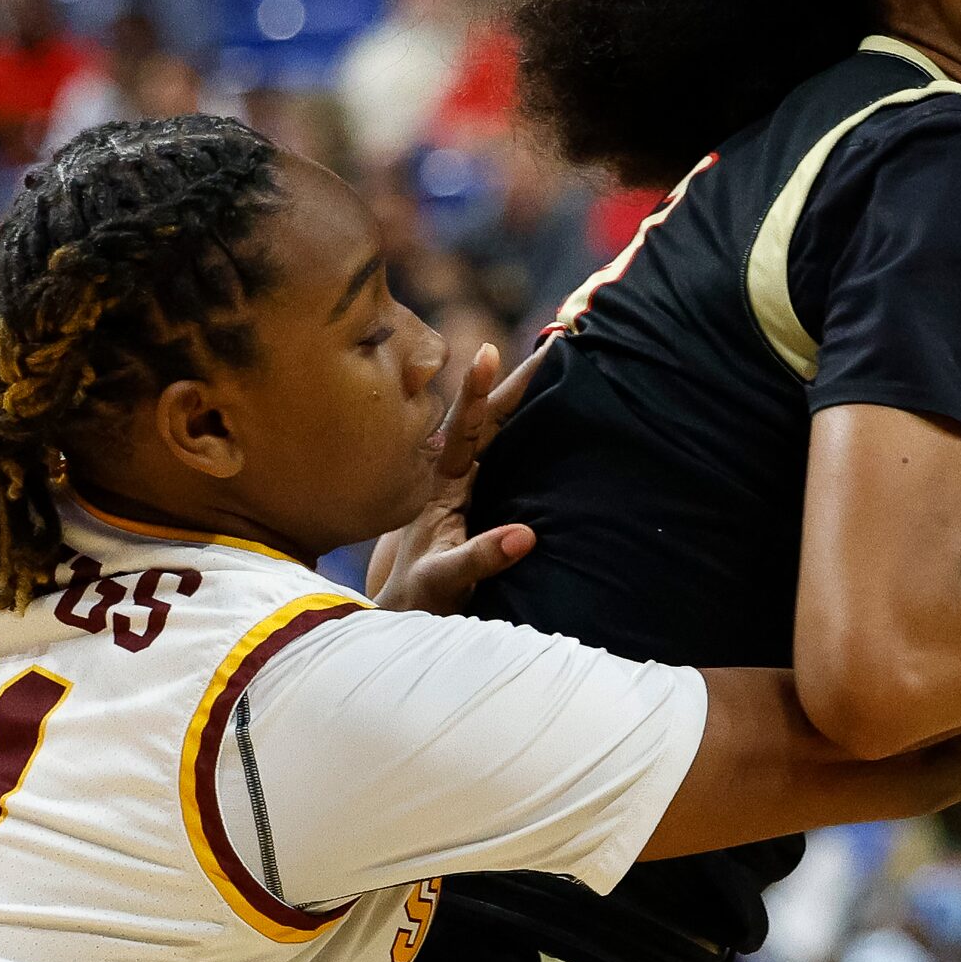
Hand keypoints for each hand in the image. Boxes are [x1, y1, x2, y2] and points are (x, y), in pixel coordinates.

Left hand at [367, 341, 542, 615]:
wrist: (405, 614)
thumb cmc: (419, 599)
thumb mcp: (444, 580)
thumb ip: (480, 557)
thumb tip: (527, 534)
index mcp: (440, 486)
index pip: (462, 429)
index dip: (476, 391)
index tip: (487, 350)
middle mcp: (452, 477)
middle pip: (487, 420)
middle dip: (515, 383)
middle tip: (552, 346)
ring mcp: (465, 486)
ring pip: (496, 432)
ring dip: (522, 401)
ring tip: (554, 366)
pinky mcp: (479, 499)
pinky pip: (504, 454)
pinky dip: (525, 430)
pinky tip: (548, 418)